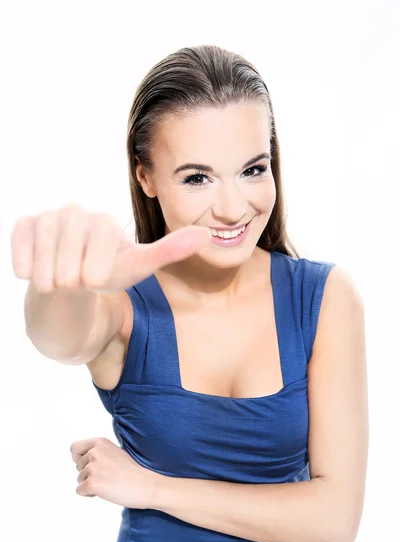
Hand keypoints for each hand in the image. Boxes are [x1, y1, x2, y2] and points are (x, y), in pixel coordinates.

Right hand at [11, 203, 211, 293]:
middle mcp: (75, 213)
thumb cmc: (107, 276)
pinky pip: (19, 245)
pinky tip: (33, 274)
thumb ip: (170, 251)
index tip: (95, 281)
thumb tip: (209, 234)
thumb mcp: (139, 267)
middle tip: (76, 283)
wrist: (70, 284)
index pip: (100, 240)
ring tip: (59, 282)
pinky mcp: (25, 225)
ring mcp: (48, 218)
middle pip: (70, 255)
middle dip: (72, 279)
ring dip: (50, 278)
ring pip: (44, 256)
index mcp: (104, 222)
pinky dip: (25, 265)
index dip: (95, 267)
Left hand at [70, 437, 160, 508]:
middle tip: (107, 477)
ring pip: (79, 479)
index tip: (88, 465)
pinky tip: (105, 492)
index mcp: (100, 442)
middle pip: (77, 466)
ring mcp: (93, 468)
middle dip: (88, 474)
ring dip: (90, 484)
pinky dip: (89, 494)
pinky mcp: (92, 483)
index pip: (75, 448)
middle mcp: (94, 452)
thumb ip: (99, 453)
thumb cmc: (133, 471)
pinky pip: (80, 491)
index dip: (79, 458)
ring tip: (108, 484)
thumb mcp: (115, 452)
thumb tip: (80, 461)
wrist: (146, 485)